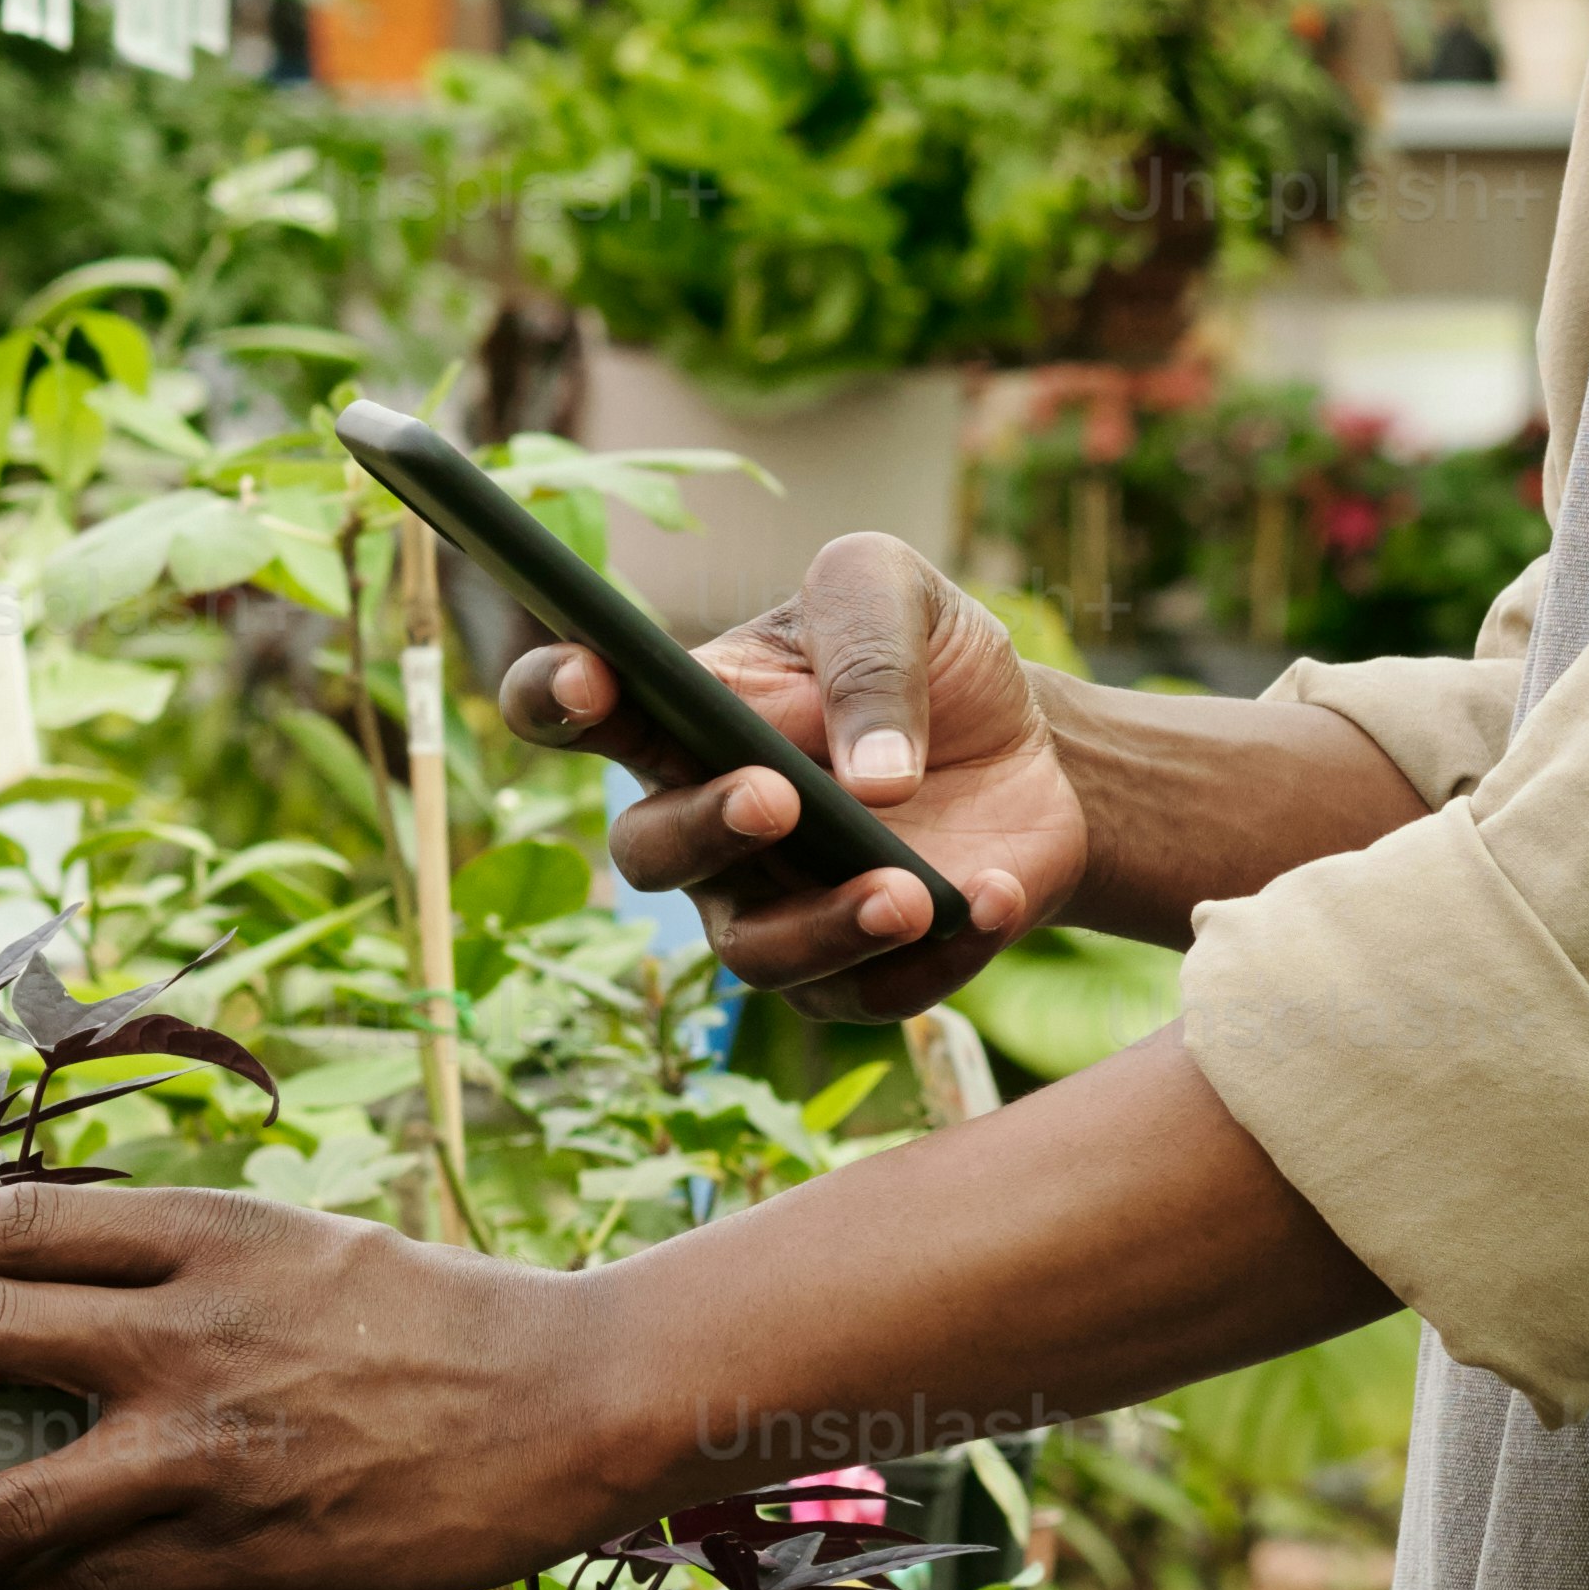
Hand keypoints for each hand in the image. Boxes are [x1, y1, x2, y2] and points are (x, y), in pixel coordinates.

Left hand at [0, 1180, 665, 1589]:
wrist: (577, 1399)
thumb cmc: (452, 1322)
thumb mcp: (311, 1250)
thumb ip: (196, 1270)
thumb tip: (67, 1311)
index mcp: (212, 1230)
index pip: (12, 1221)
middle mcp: (193, 1326)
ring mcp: (213, 1444)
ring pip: (13, 1502)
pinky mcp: (248, 1544)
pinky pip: (97, 1586)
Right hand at [503, 533, 1077, 1020]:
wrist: (1035, 753)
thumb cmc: (931, 662)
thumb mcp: (898, 594)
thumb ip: (866, 644)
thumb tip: (871, 773)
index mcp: (687, 716)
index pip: (573, 709)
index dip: (553, 697)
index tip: (587, 679)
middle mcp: (706, 823)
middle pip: (648, 853)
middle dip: (703, 829)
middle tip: (776, 797)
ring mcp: (773, 906)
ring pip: (753, 954)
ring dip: (825, 927)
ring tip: (908, 891)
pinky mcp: (855, 971)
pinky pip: (869, 995)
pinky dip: (936, 957)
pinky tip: (995, 898)